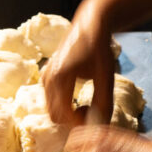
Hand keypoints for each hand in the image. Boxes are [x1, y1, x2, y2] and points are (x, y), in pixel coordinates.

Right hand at [42, 0, 116, 125]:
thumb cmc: (99, 49)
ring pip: (52, 110)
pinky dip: (63, 106)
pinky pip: (51, 101)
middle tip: (91, 110)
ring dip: (68, 114)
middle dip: (74, 120)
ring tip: (87, 103)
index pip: (64, 115)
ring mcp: (44, 77)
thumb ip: (104, 102)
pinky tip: (78, 98)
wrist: (89, 26)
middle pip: (55, 116)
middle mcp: (47, 78)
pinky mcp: (46, 77)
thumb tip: (100, 125)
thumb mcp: (106, 76)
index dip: (81, 122)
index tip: (95, 116)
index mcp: (60, 77)